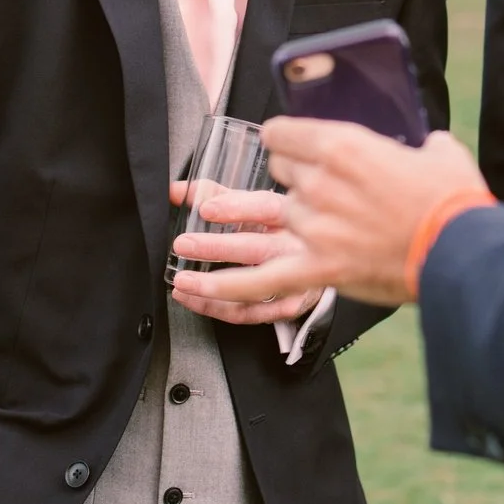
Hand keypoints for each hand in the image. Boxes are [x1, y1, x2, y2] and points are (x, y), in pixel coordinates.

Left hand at [166, 187, 325, 323]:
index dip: (235, 208)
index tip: (206, 209)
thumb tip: (177, 191)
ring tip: (183, 282)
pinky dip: (217, 308)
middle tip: (183, 244)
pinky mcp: (289, 305)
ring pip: (254, 287)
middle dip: (217, 247)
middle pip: (257, 247)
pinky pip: (251, 312)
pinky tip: (194, 299)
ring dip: (214, 287)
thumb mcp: (255, 206)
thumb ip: (217, 195)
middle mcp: (293, 248)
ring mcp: (295, 280)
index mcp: (289, 215)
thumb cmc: (282, 232)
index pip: (266, 207)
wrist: (326, 263)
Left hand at [177, 123, 486, 308]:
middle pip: (279, 172)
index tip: (291, 148)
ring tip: (204, 238)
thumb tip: (419, 141)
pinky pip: (259, 280)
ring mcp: (314, 226)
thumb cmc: (454, 201)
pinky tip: (190, 286)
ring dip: (246, 227)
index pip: (284, 134)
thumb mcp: (438, 152)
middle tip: (312, 193)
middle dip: (290, 181)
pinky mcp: (318, 268)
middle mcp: (320, 182)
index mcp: (343, 145)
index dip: (287, 141)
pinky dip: (223, 286)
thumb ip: (415, 141)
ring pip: (265, 218)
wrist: (463, 250)